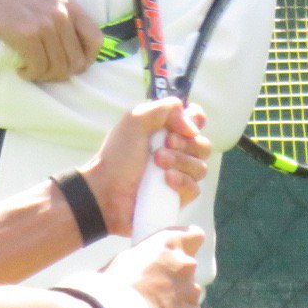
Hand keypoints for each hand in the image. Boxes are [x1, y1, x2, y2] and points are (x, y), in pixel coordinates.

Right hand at [0, 0, 102, 81]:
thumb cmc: (12, 0)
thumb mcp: (46, 1)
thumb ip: (64, 19)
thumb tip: (76, 53)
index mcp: (70, 4)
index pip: (96, 40)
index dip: (87, 59)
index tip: (71, 65)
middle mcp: (61, 13)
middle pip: (76, 60)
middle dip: (61, 73)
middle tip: (45, 72)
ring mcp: (45, 23)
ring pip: (58, 67)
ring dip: (44, 75)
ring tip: (31, 70)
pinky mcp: (26, 33)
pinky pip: (38, 66)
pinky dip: (30, 74)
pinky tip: (21, 69)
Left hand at [81, 99, 211, 236]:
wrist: (105, 191)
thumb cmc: (117, 156)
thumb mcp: (136, 120)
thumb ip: (166, 109)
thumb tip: (193, 127)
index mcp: (166, 132)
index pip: (196, 121)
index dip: (196, 120)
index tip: (185, 124)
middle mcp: (175, 153)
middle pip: (203, 145)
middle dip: (186, 144)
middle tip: (163, 145)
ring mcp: (178, 176)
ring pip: (200, 167)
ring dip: (180, 162)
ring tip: (157, 162)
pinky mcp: (176, 198)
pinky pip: (194, 189)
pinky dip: (181, 182)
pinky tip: (166, 180)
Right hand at [105, 225, 206, 307]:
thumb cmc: (111, 284)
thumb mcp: (125, 260)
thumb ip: (147, 261)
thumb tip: (150, 270)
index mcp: (169, 246)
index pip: (194, 236)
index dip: (188, 245)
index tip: (178, 254)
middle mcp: (186, 267)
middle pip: (187, 273)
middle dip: (174, 282)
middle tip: (151, 294)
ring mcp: (191, 295)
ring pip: (187, 299)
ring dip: (174, 305)